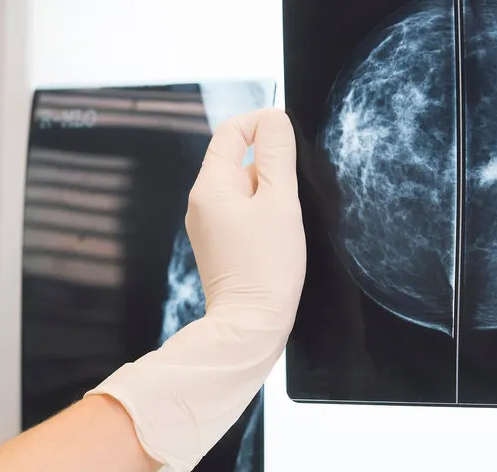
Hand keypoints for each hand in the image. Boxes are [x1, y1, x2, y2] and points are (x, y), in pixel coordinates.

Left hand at [90, 109, 305, 471]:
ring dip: (270, 191)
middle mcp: (202, 203)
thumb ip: (277, 156)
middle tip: (294, 189)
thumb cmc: (266, 269)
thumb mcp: (280, 203)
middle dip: (270, 164)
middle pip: (237, 159)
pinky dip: (263, 213)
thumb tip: (273, 120)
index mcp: (210, 187)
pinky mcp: (220, 244)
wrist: (250, 326)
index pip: (231, 132)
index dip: (261, 122)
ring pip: (243, 187)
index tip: (288, 130)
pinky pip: (243, 212)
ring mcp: (209, 225)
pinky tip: (278, 234)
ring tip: (286, 219)